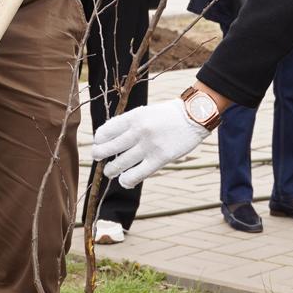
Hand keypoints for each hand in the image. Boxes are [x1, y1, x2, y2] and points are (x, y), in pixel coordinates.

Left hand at [90, 98, 209, 188]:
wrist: (194, 115)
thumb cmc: (168, 115)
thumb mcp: (145, 112)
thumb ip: (129, 123)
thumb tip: (108, 137)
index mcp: (134, 116)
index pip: (105, 131)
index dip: (99, 140)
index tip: (100, 143)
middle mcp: (138, 130)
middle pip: (107, 148)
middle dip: (99, 155)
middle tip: (98, 157)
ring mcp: (149, 146)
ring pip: (119, 164)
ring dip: (110, 170)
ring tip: (110, 171)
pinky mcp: (160, 158)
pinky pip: (137, 174)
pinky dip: (126, 180)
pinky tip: (125, 181)